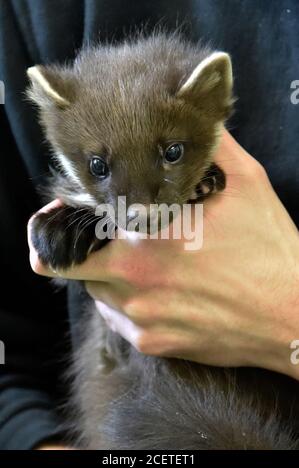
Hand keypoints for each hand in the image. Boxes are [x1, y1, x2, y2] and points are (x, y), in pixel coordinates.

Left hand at [28, 130, 298, 379]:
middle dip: (82, 248)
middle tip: (99, 235)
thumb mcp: (245, 184)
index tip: (62, 213)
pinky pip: (119, 320)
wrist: (292, 316)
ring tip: (138, 259)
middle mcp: (132, 284)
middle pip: (77, 264)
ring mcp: (140, 319)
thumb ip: (209, 147)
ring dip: (106, 273)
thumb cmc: (269, 251)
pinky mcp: (153, 343)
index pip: (71, 229)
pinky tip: (152, 289)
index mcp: (143, 240)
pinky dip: (124, 301)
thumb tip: (193, 119)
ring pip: (98, 291)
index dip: (60, 220)